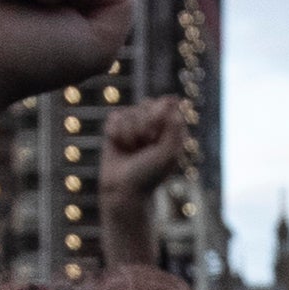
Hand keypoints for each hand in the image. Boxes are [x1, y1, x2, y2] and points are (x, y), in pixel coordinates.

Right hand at [99, 94, 192, 268]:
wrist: (122, 191)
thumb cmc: (149, 175)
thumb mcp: (168, 152)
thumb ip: (174, 125)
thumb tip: (171, 98)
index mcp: (171, 127)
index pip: (166, 103)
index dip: (158, 118)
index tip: (154, 138)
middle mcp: (154, 123)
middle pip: (147, 104)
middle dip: (143, 127)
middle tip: (144, 147)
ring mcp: (134, 124)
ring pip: (129, 112)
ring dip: (129, 135)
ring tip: (131, 151)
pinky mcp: (116, 128)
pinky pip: (114, 117)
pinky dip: (115, 134)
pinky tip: (119, 147)